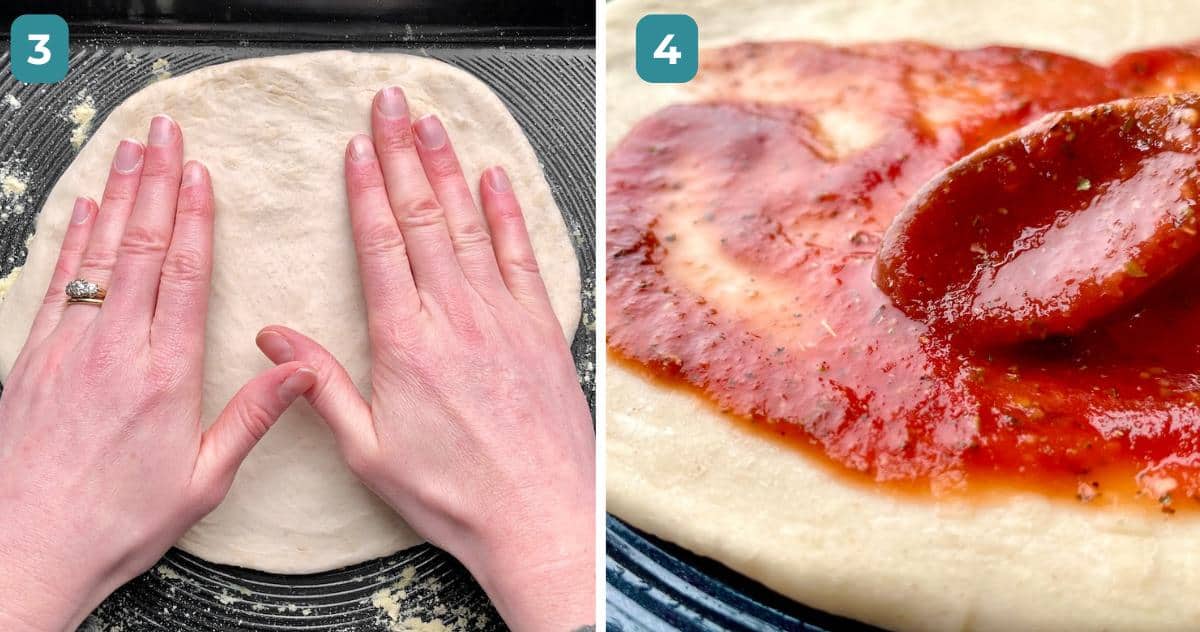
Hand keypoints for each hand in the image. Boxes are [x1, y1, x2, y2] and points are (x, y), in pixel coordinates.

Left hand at [0, 117, 313, 630]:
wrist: (27, 552)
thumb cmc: (118, 522)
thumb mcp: (204, 480)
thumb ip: (253, 417)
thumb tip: (301, 368)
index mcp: (165, 376)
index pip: (183, 275)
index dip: (193, 217)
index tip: (200, 173)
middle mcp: (114, 350)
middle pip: (139, 247)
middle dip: (155, 183)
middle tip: (164, 132)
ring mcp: (68, 349)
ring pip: (97, 255)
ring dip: (116, 195)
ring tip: (129, 149)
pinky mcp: (33, 360)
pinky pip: (59, 283)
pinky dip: (73, 240)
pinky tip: (84, 208)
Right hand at [254, 87, 594, 630]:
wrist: (540, 518)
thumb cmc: (453, 495)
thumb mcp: (368, 451)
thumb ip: (320, 385)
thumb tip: (272, 335)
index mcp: (406, 344)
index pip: (381, 246)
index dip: (366, 190)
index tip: (356, 146)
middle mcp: (457, 318)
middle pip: (424, 219)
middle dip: (403, 156)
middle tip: (391, 105)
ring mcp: (506, 319)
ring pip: (472, 226)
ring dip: (449, 169)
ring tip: (432, 124)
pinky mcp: (543, 329)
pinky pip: (523, 256)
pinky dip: (508, 214)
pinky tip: (495, 179)